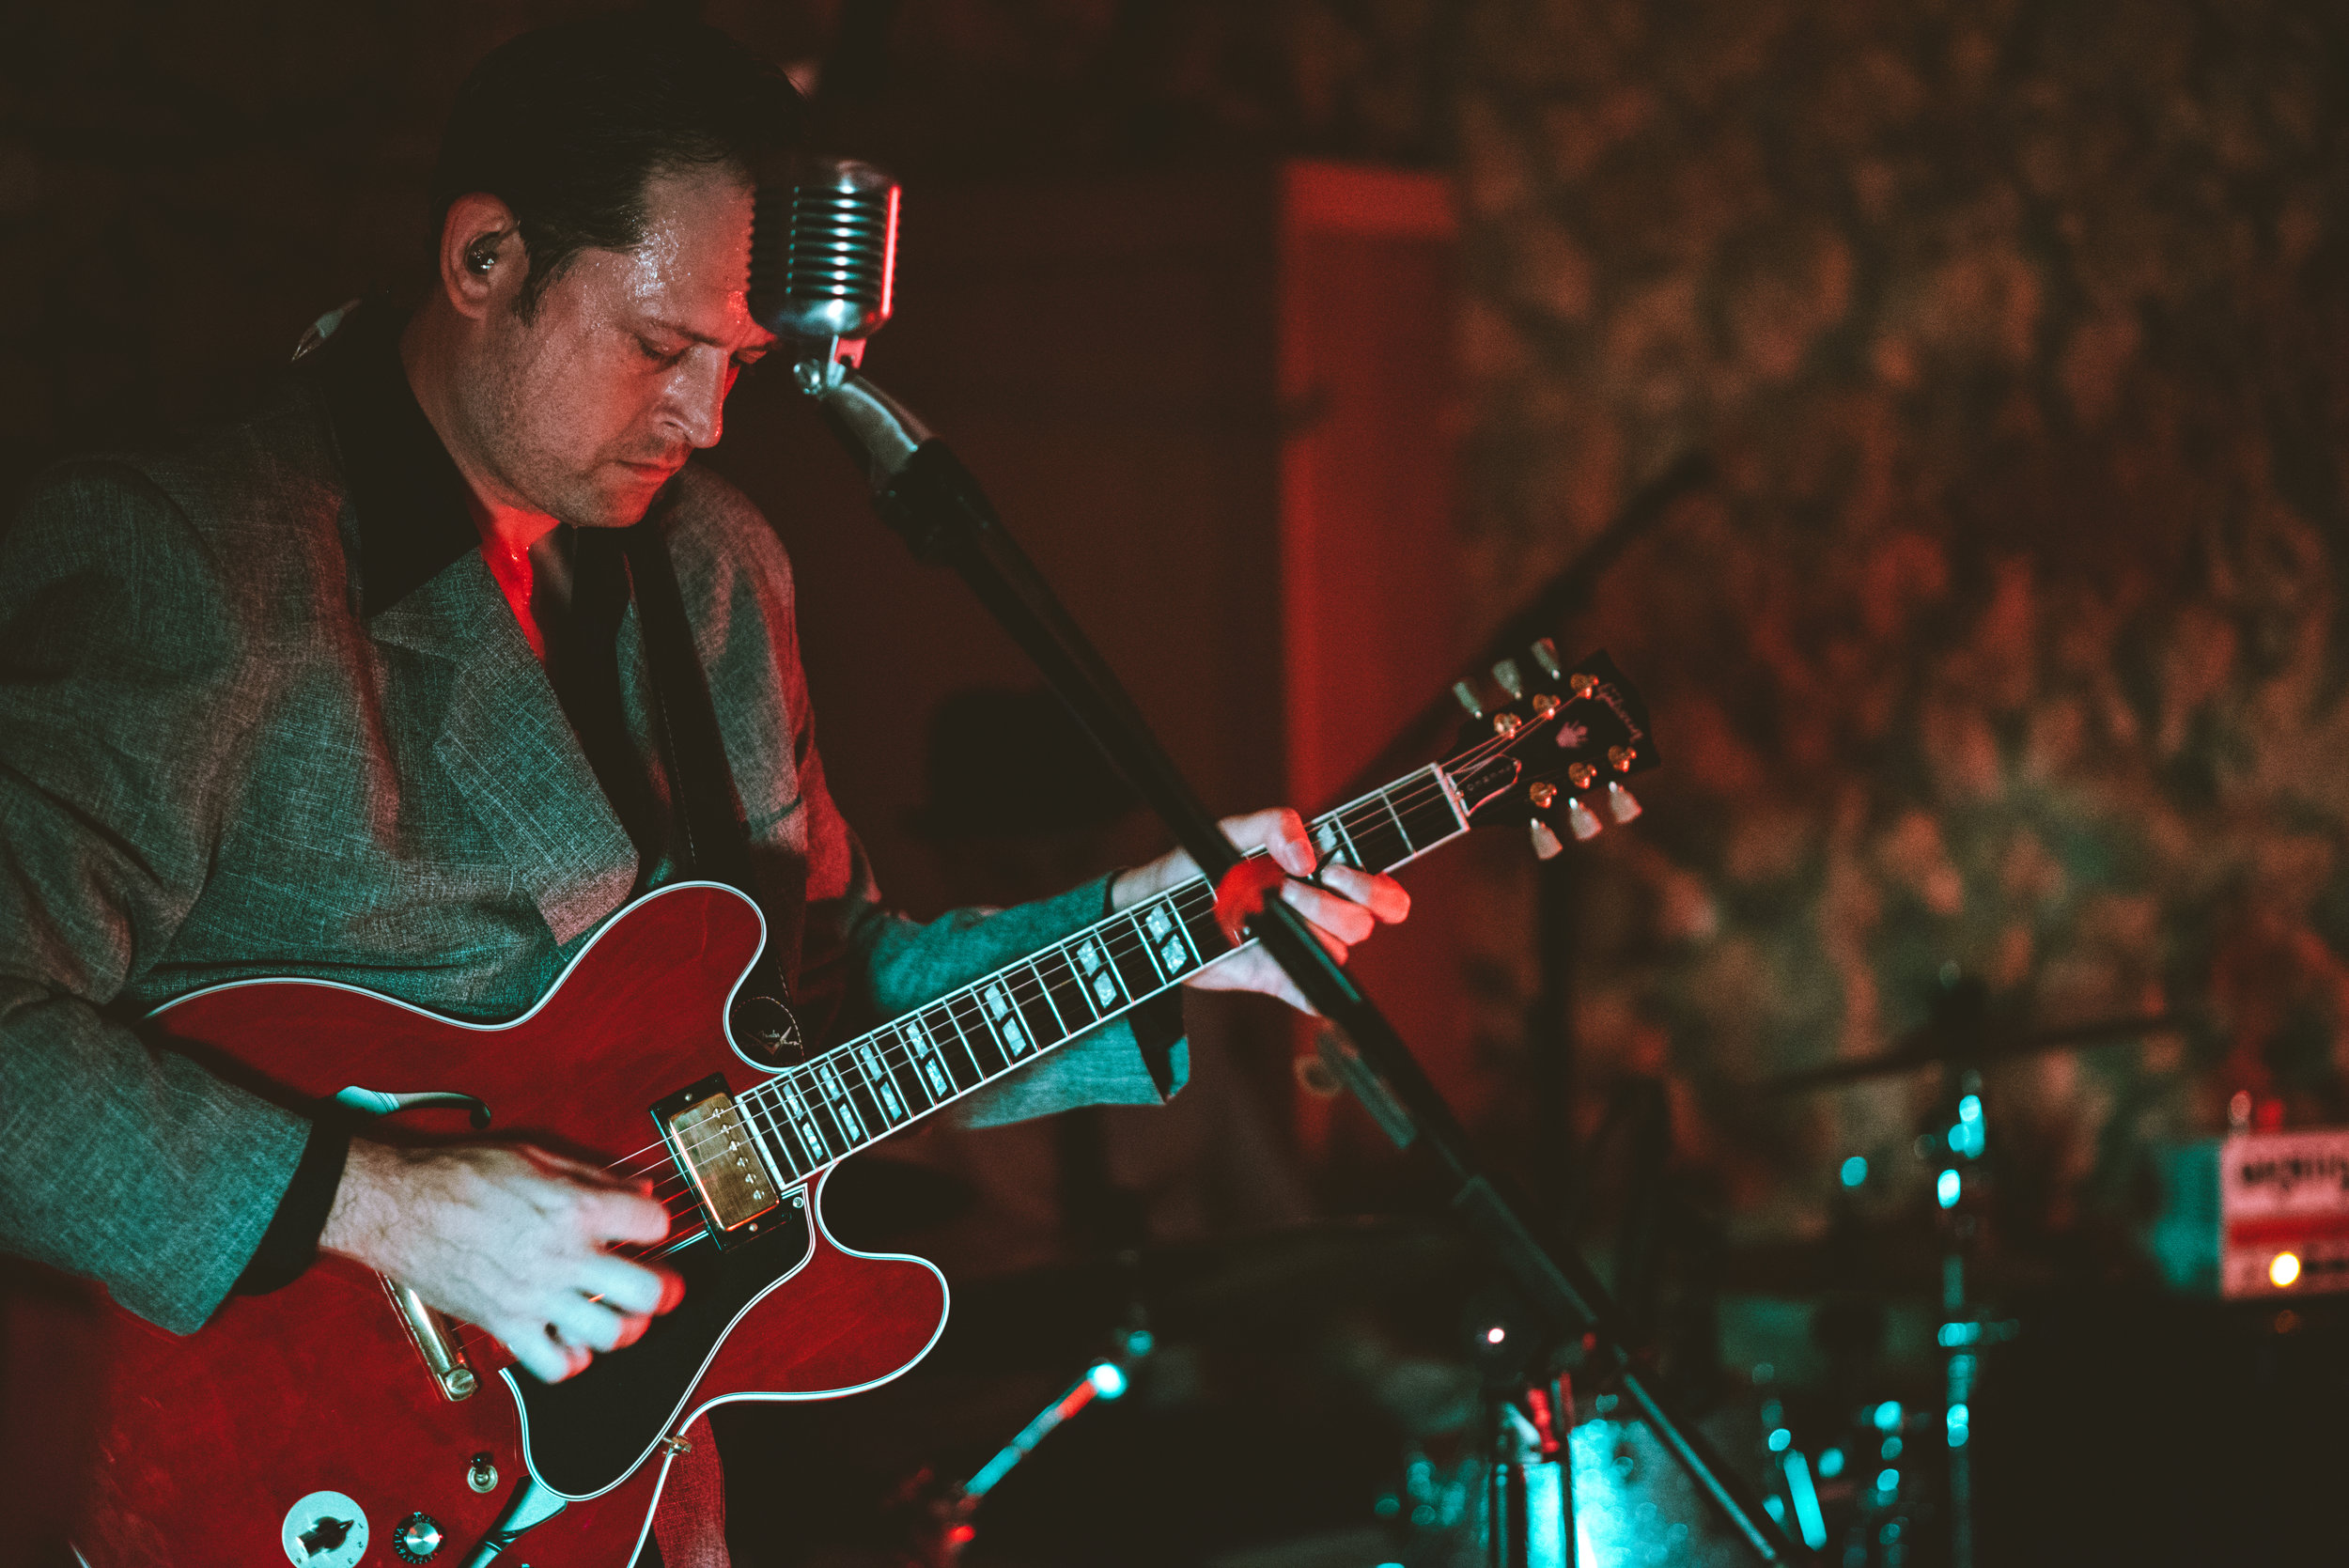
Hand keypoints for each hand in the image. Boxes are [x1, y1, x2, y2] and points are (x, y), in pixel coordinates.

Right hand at [320, 1139, 683, 1382]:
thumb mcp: (536, 1155)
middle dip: (665, 1291)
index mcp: (576, 1208)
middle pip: (649, 1292)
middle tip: (661, 1287)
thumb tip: (638, 1193)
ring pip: (611, 1335)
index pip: (656, 1225)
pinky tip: (569, 1339)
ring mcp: (535, 1296)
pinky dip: (571, 1359)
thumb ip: (594, 1177)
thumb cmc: (460, 1174)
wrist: (399, 1204)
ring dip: (622, 1327)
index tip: (648, 1231)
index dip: (659, 1226)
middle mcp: (563, 1256)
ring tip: (615, 1314)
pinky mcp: (505, 1325)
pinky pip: (556, 1365)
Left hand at [1112, 807, 1409, 1012]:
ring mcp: (1302, 949)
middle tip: (1289, 889)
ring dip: (1303, 931)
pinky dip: (1307, 989)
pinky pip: (1313, 996)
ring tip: (1260, 913)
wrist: (1153, 911)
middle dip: (1328, 906)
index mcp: (1326, 876)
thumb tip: (1307, 858)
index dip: (1374, 888)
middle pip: (1363, 924)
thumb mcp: (1232, 831)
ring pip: (1338, 954)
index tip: (1333, 871)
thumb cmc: (1198, 864)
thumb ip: (1274, 824)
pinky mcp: (1280, 979)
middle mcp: (1322, 913)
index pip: (1383, 893)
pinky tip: (1273, 962)